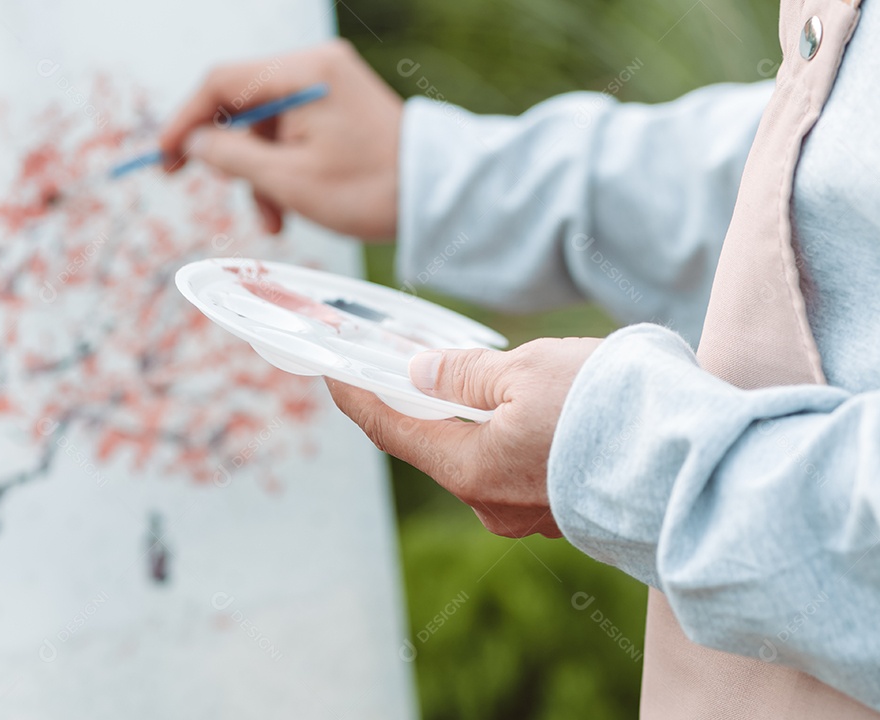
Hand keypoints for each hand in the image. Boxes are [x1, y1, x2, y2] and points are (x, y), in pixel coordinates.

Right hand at [159, 40, 401, 239]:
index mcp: (304, 73)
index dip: (185, 120)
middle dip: (231, 156)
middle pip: (243, 104)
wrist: (438, 199)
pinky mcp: (340, 108)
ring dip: (259, 173)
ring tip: (273, 220)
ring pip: (267, 126)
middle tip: (216, 190)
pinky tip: (290, 208)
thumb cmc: (370, 190)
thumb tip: (191, 146)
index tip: (164, 157)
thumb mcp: (289, 180)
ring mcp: (330, 86)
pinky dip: (283, 168)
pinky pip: (293, 133)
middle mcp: (316, 68)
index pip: (222, 83)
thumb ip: (231, 158)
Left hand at [326, 337, 601, 537]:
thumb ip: (464, 375)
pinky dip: (504, 437)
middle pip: (435, 447)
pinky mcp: (563, 511)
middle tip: (403, 365)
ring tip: (470, 378)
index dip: (358, 399)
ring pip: (479, 457)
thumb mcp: (525, 371)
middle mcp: (490, 504)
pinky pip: (517, 469)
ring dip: (468, 420)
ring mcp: (528, 514)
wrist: (694, 463)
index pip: (391, 432)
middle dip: (417, 405)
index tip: (334, 374)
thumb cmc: (606, 410)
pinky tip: (522, 410)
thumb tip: (421, 375)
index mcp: (469, 469)